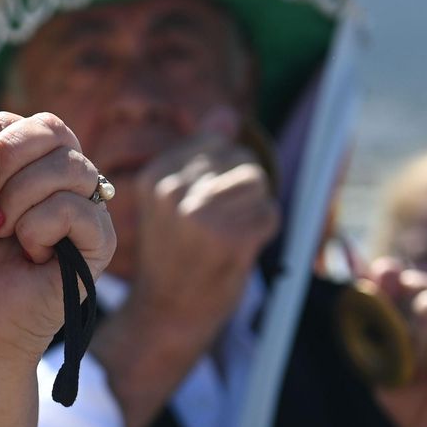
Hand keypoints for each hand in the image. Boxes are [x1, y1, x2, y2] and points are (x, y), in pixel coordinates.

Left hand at [0, 84, 115, 368]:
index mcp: (27, 164)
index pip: (25, 120)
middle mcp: (61, 180)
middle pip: (54, 130)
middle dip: (8, 157)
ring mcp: (83, 209)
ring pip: (70, 167)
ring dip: (21, 197)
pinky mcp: (98, 245)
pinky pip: (81, 208)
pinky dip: (42, 226)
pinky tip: (28, 253)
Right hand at [123, 104, 279, 349]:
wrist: (167, 314)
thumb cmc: (176, 255)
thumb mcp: (174, 200)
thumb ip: (201, 155)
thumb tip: (226, 112)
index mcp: (157, 177)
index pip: (217, 144)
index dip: (221, 175)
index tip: (199, 211)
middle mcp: (174, 192)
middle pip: (241, 160)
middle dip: (242, 191)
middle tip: (216, 228)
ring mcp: (200, 215)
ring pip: (258, 184)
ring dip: (254, 210)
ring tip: (229, 235)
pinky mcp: (229, 238)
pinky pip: (269, 215)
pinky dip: (263, 233)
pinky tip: (237, 251)